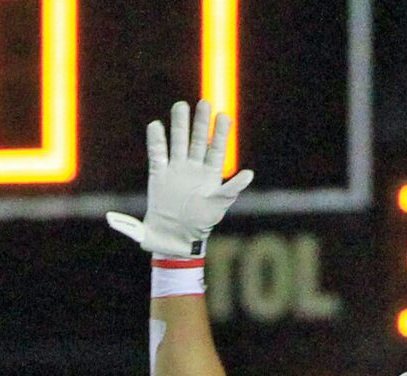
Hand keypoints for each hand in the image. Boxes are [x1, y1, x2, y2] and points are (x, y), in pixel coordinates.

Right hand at [105, 99, 253, 257]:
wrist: (176, 240)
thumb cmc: (201, 225)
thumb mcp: (218, 206)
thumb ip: (232, 189)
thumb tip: (250, 173)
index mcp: (210, 176)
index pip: (216, 149)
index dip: (220, 133)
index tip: (224, 115)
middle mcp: (193, 169)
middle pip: (197, 140)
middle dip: (201, 123)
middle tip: (204, 103)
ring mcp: (176, 170)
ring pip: (178, 142)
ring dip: (179, 125)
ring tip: (181, 106)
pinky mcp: (159, 175)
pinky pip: (157, 154)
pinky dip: (156, 141)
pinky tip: (156, 126)